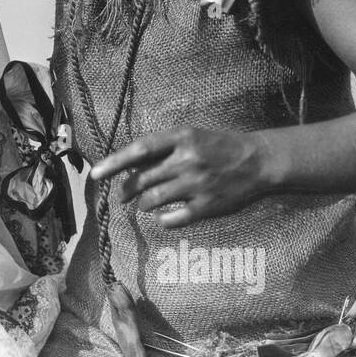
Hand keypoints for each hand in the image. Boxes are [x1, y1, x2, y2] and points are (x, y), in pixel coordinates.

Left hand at [90, 127, 277, 227]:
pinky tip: (163, 217)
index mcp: (182, 137)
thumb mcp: (191, 136)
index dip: (114, 162)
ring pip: (153, 200)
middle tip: (120, 196)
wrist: (260, 161)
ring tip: (144, 204)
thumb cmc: (219, 146)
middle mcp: (187, 159)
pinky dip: (163, 220)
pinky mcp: (208, 206)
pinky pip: (173, 219)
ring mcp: (197, 184)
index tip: (95, 174)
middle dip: (125, 190)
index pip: (139, 150)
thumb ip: (163, 149)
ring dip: (143, 204)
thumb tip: (129, 164)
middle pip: (142, 179)